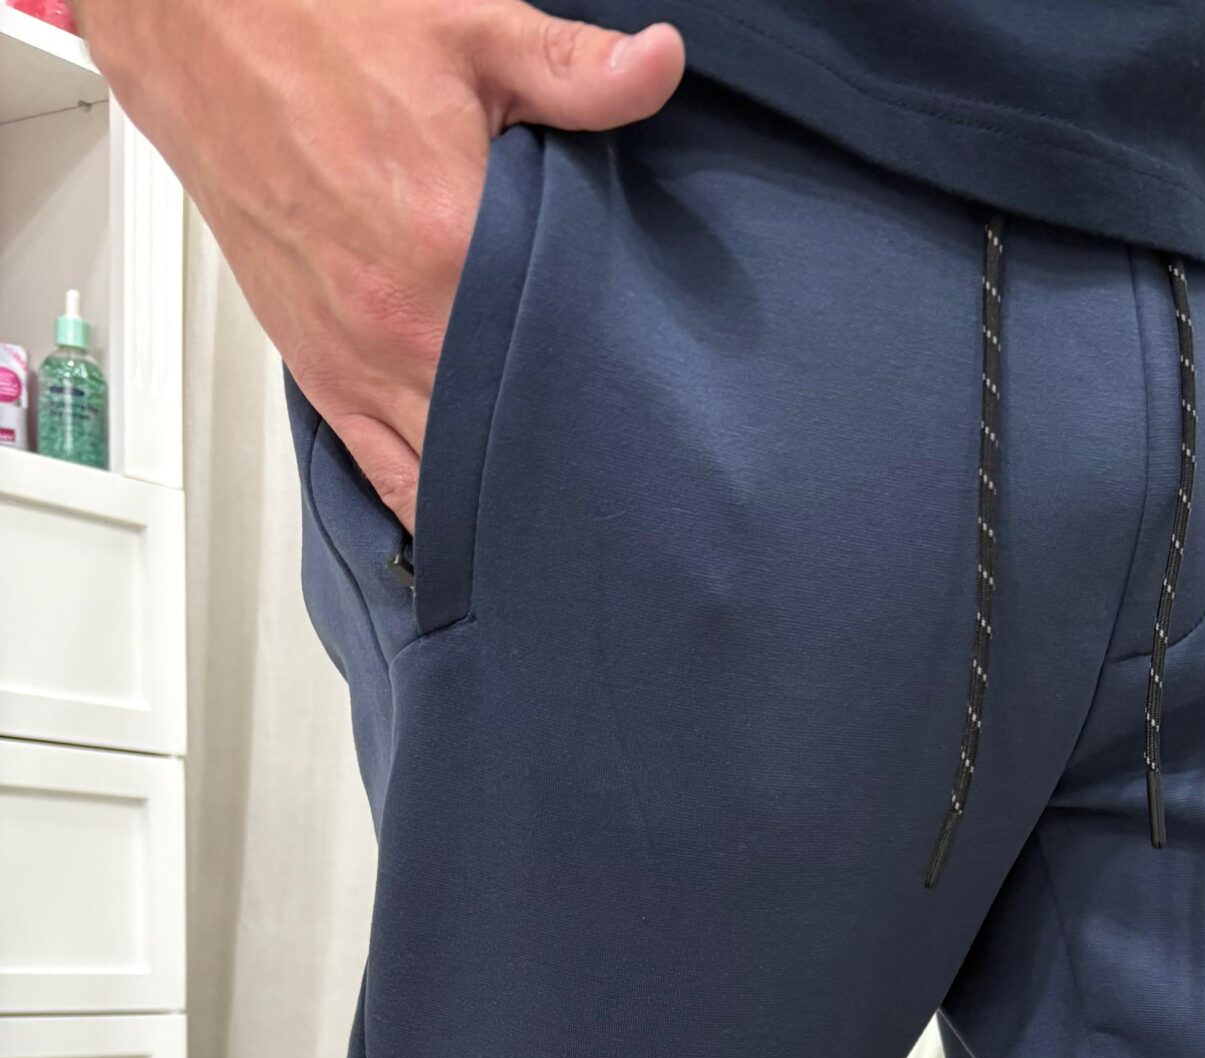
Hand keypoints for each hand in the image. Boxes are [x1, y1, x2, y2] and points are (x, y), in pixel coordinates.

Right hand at [76, 0, 684, 528]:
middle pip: (506, 444)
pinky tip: (475, 520)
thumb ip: (573, 69)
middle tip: (623, 490)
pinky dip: (429, 505)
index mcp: (450, 250)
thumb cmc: (323, 28)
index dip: (614, 404)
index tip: (655, 424)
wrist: (202, 30)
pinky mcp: (320, 374)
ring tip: (558, 517)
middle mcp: (402, 327)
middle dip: (565, 469)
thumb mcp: (470, 32)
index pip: (560, 368)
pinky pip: (381, 473)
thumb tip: (660, 64)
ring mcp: (356, 361)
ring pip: (445, 481)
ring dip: (499, 500)